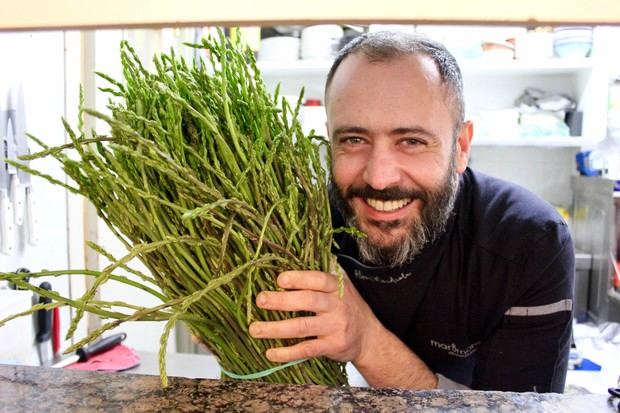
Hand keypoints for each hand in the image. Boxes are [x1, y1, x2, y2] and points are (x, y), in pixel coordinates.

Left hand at [248, 270, 380, 363]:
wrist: (369, 336)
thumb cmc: (347, 306)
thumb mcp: (342, 285)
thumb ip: (320, 274)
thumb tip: (288, 259)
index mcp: (337, 286)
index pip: (318, 279)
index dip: (299, 278)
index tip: (279, 279)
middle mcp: (337, 305)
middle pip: (307, 301)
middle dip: (282, 300)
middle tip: (260, 300)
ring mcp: (335, 326)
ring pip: (303, 326)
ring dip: (276, 328)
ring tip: (254, 329)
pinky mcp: (332, 346)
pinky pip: (307, 349)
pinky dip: (287, 352)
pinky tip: (271, 352)